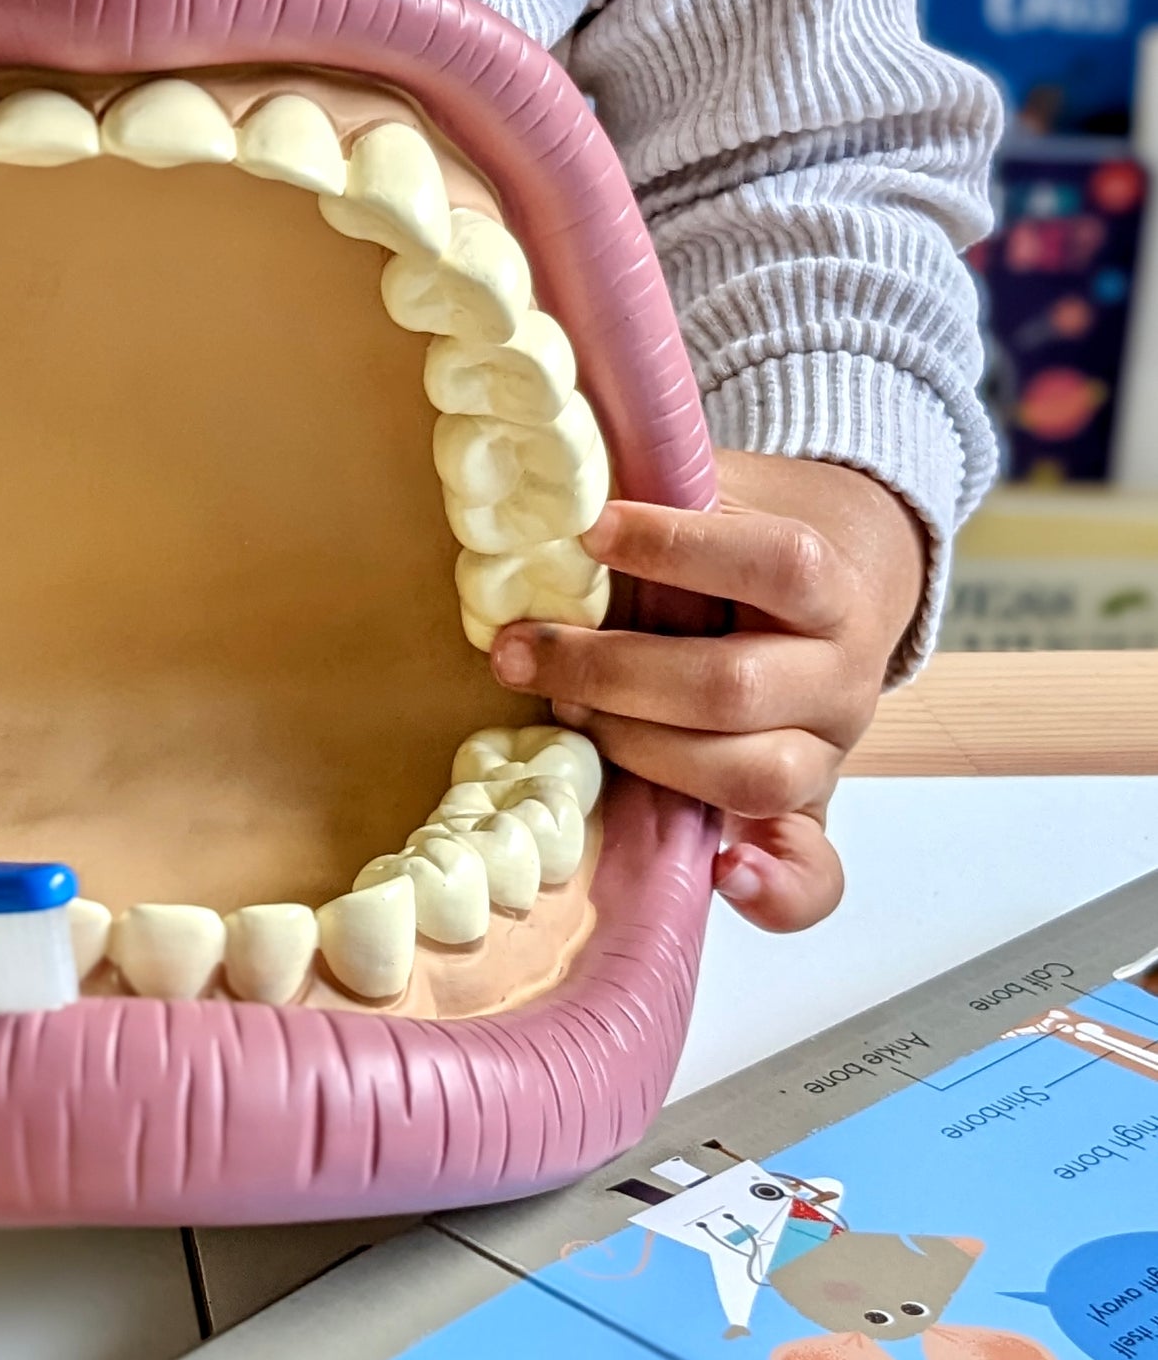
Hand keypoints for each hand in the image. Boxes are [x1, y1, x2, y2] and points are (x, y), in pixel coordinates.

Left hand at [487, 451, 926, 933]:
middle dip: (611, 670)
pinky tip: (721, 872)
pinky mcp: (811, 812)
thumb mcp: (715, 494)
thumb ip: (657, 486)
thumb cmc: (738, 539)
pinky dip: (775, 890)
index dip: (679, 548)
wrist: (834, 582)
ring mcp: (829, 750)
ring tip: (563, 712)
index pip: (776, 564)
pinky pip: (815, 873)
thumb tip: (551, 470)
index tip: (590, 530)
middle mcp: (841, 674)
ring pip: (750, 775)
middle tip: (518, 650)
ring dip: (640, 751)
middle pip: (733, 687)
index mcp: (828, 584)